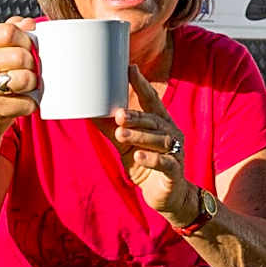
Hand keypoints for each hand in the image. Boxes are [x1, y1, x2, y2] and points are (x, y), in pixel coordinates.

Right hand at [0, 17, 37, 139]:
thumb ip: (12, 33)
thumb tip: (29, 23)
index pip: (9, 31)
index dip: (26, 39)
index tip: (27, 47)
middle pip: (21, 55)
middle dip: (32, 64)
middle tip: (27, 71)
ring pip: (26, 78)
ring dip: (34, 85)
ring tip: (25, 87)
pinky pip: (26, 103)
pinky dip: (30, 104)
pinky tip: (20, 102)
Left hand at [107, 65, 190, 219]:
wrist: (167, 197)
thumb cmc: (147, 165)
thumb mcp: (127, 146)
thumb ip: (113, 130)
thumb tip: (90, 112)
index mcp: (161, 123)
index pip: (152, 101)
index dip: (142, 85)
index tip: (130, 69)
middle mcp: (171, 134)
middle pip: (154, 120)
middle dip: (137, 116)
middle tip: (118, 114)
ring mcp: (175, 152)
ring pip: (159, 139)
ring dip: (139, 135)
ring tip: (120, 134)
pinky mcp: (174, 172)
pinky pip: (165, 162)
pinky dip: (151, 159)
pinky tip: (138, 156)